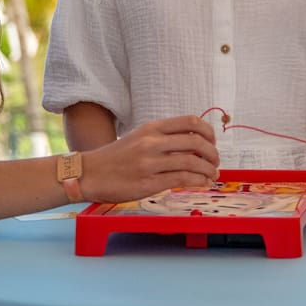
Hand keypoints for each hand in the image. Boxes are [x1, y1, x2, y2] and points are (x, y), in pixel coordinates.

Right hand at [81, 116, 218, 201]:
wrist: (89, 174)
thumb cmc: (115, 157)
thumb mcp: (139, 137)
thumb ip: (163, 137)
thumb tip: (194, 142)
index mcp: (151, 128)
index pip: (190, 122)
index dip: (209, 132)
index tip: (212, 142)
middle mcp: (152, 142)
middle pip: (196, 142)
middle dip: (213, 154)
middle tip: (215, 162)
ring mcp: (150, 163)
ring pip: (192, 162)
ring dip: (208, 170)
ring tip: (212, 174)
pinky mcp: (148, 183)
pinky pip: (182, 179)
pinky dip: (198, 181)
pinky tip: (201, 183)